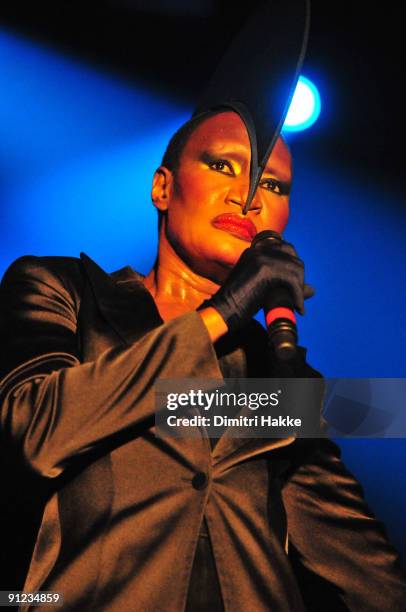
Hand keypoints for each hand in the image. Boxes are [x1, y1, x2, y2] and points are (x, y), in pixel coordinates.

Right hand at [199, 232, 313, 333]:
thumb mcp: (265, 290)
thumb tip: (313, 289)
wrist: (222, 312)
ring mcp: (260, 257)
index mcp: (254, 252)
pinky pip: (292, 278)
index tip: (294, 284)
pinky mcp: (265, 268)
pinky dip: (297, 294)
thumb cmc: (239, 305)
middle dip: (299, 274)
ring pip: (294, 266)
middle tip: (297, 295)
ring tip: (297, 304)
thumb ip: (285, 285)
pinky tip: (297, 306)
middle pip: (292, 253)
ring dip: (299, 287)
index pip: (284, 247)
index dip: (293, 265)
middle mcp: (257, 250)